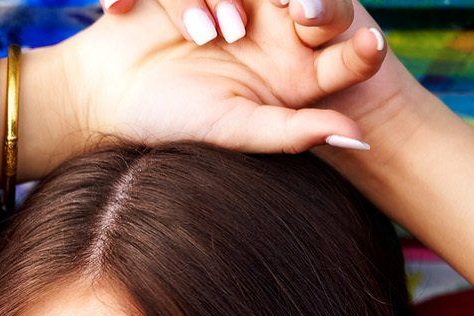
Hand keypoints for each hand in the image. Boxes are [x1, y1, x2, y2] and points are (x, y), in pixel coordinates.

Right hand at [47, 0, 396, 161]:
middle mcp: (278, 30)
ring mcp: (242, 0)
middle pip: (312, 6)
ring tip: (200, 36)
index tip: (370, 45)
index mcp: (293, 73)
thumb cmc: (170, 121)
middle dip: (308, 6)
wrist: (103, 92)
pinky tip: (149, 12)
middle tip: (296, 13)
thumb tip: (362, 143)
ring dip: (229, 0)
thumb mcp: (234, 127)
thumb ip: (295, 133)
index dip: (356, 50)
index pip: (342, 54)